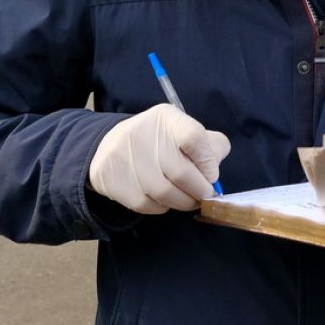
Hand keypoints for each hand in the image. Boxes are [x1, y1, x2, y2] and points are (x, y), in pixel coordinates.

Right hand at [88, 104, 230, 213]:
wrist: (110, 147)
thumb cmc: (159, 142)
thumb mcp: (185, 132)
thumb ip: (209, 148)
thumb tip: (213, 175)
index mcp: (166, 117)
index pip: (193, 136)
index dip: (208, 161)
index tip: (212, 175)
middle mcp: (141, 133)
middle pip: (181, 172)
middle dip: (200, 190)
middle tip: (205, 196)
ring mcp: (123, 156)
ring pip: (164, 192)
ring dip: (183, 202)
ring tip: (188, 200)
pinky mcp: (111, 178)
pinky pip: (146, 204)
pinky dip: (161, 207)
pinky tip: (164, 200)